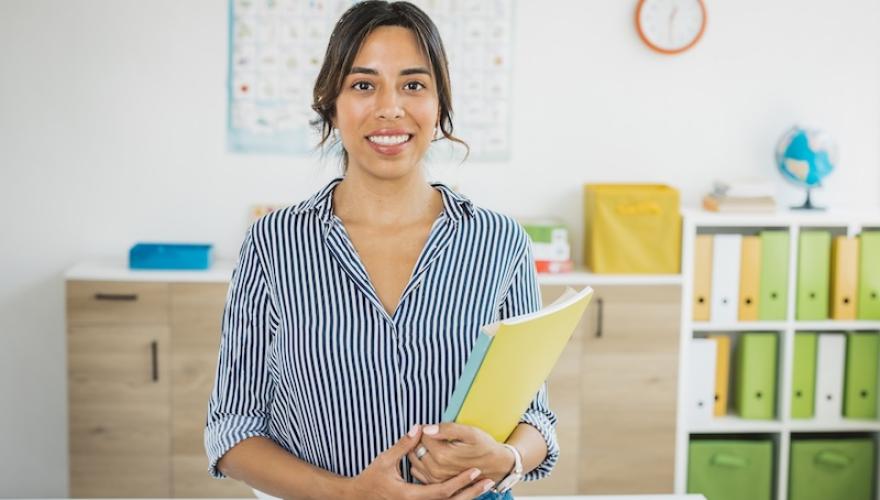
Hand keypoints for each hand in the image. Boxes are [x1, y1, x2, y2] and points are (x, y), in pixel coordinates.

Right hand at [346, 424, 495, 499]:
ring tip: (485, 485)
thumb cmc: (370, 478)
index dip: (460, 482)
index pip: (442, 492)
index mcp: (410, 496)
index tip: (475, 471)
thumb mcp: (384, 460)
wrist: (359, 497)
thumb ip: (403, 445)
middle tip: (489, 480)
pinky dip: (457, 497)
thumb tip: (418, 428)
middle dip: (471, 492)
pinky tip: (469, 490)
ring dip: (468, 496)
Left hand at [407, 423, 513, 485]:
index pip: (422, 436)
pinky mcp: (434, 483)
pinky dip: (419, 461)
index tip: (432, 426)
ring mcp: (435, 479)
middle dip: (420, 438)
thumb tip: (427, 429)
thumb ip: (448, 429)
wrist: (495, 466)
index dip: (425, 428)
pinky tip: (430, 456)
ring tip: (431, 444)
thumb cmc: (483, 447)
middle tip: (431, 433)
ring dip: (417, 449)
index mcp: (443, 456)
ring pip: (414, 458)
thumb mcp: (470, 432)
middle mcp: (437, 470)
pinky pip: (417, 469)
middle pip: (416, 447)